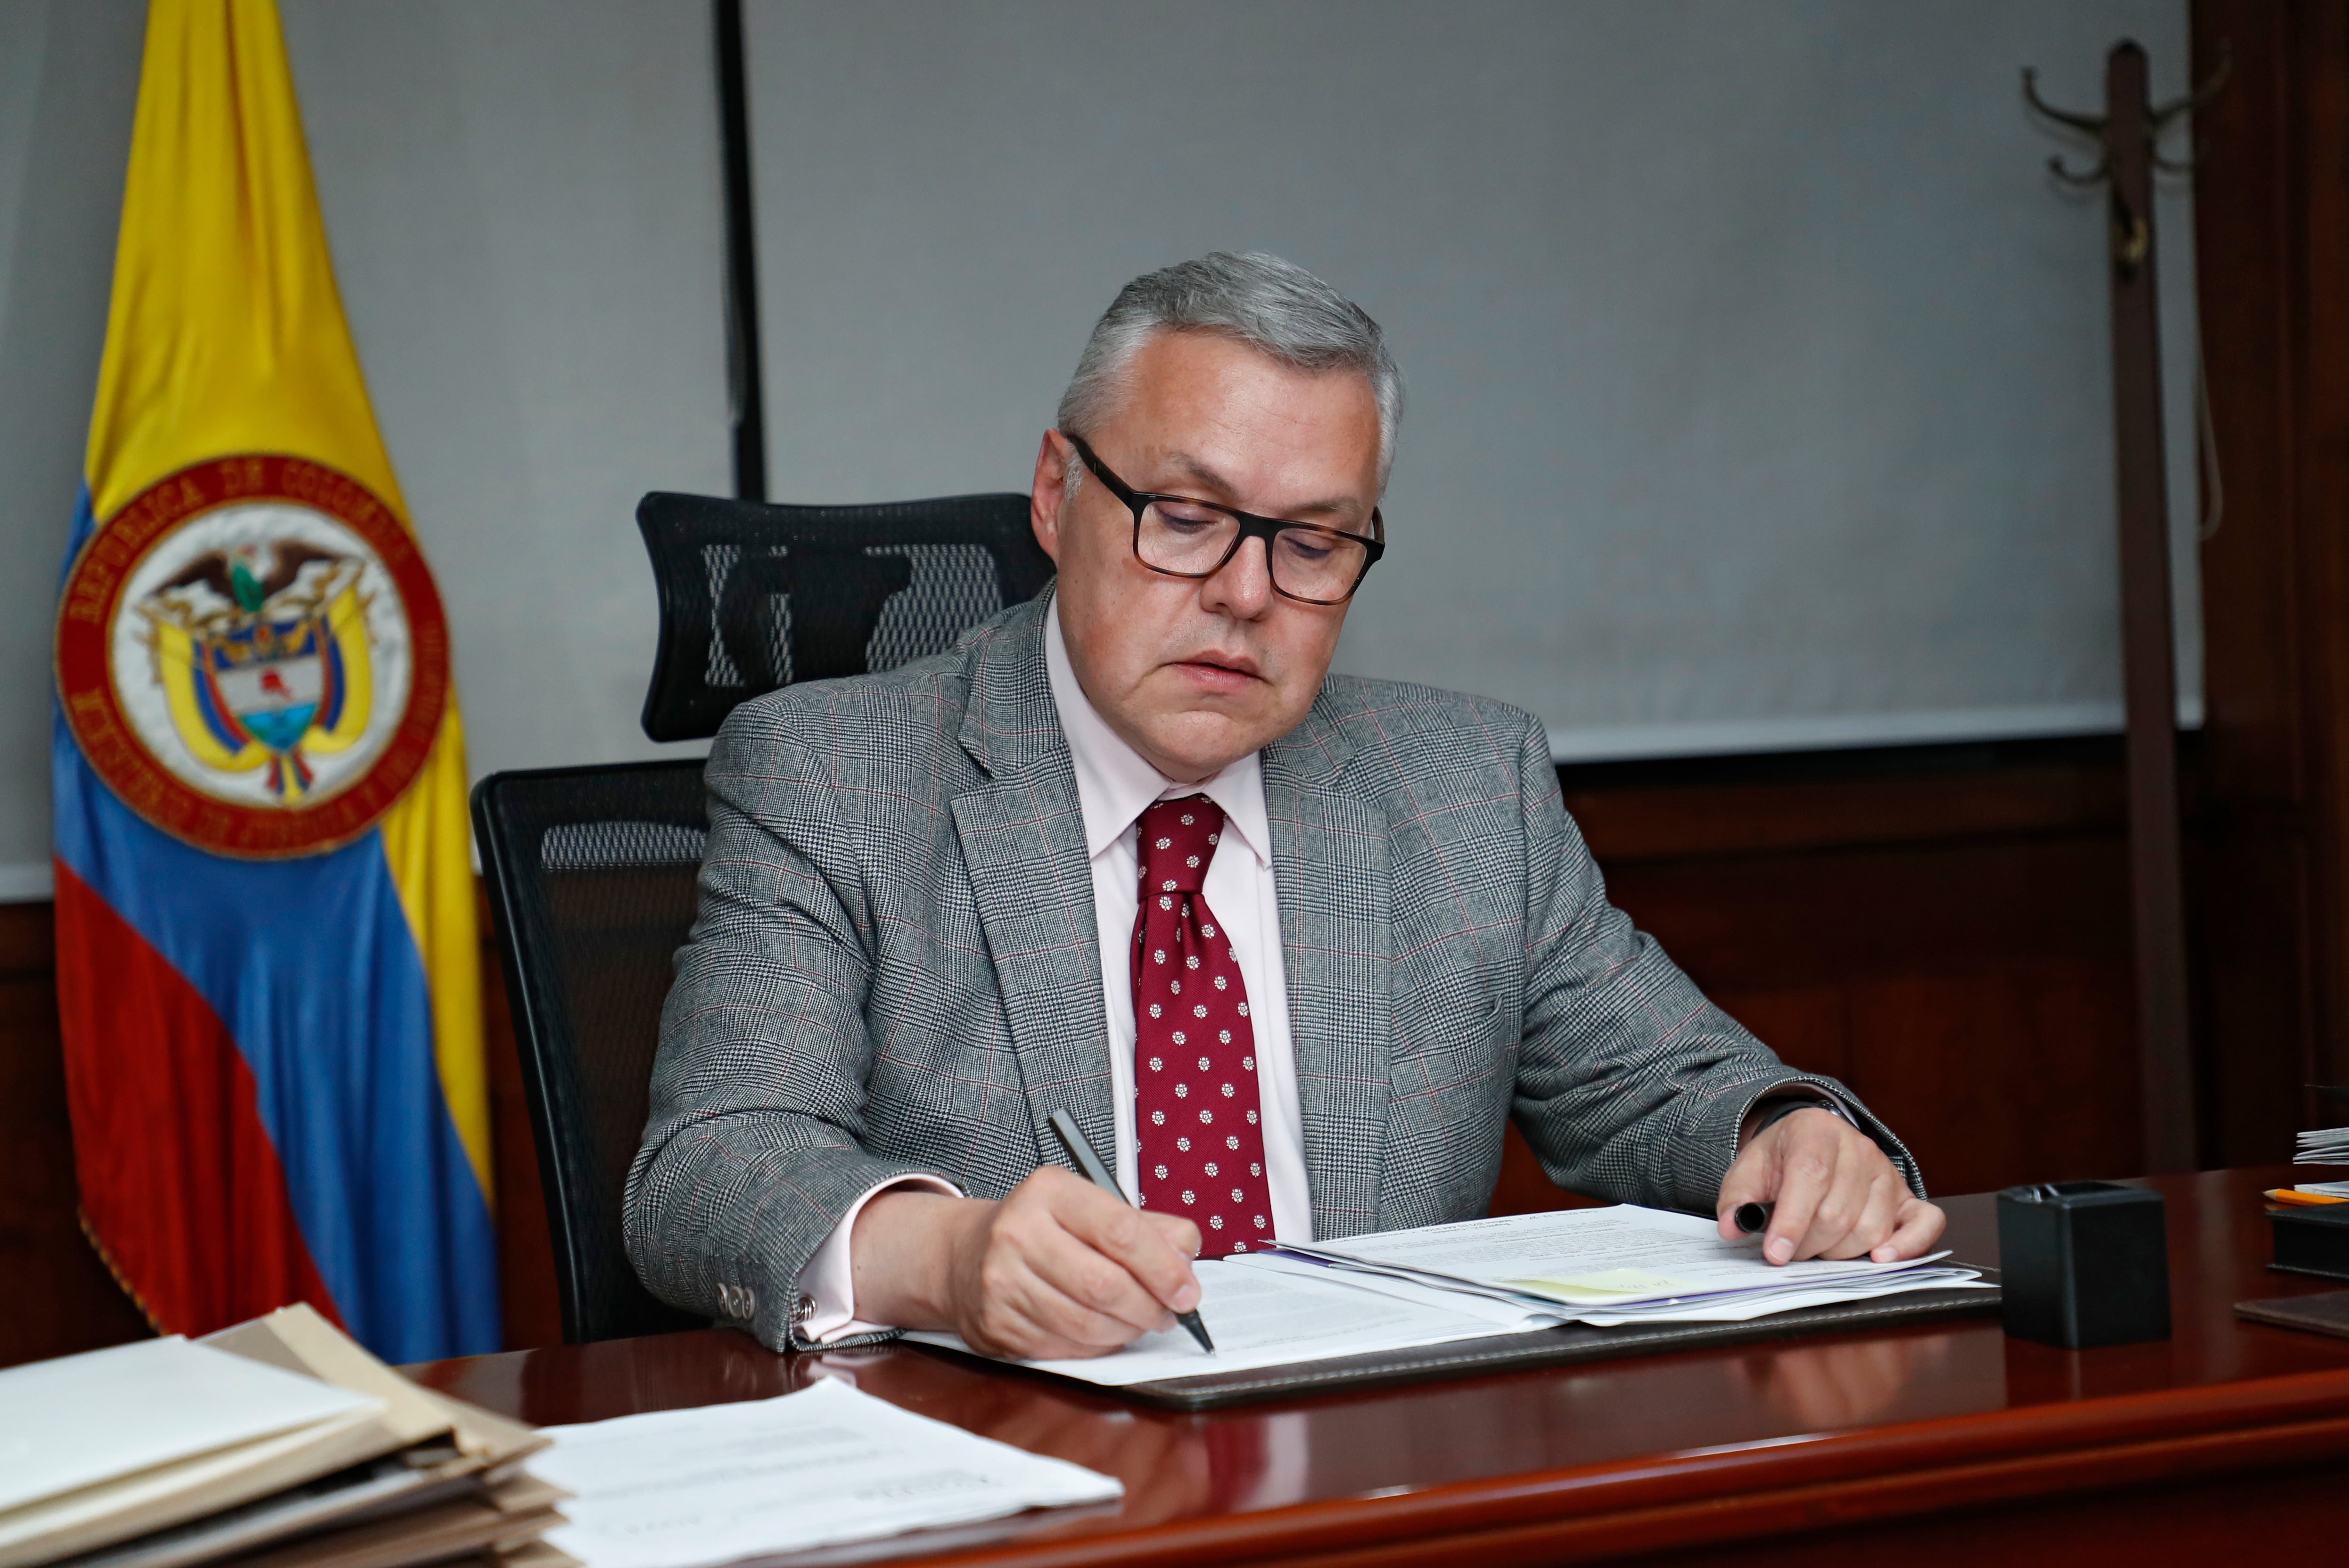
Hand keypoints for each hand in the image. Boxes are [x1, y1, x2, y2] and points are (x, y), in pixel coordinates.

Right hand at [852, 1167, 1201, 1358]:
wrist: (963, 1256)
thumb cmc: (1041, 1229)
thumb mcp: (1090, 1207)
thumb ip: (1147, 1226)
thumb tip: (1187, 1256)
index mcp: (1050, 1192)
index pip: (1120, 1231)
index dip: (1163, 1267)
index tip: (1187, 1291)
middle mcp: (1018, 1232)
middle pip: (1105, 1285)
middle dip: (1149, 1308)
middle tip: (1167, 1314)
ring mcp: (1001, 1281)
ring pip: (1086, 1324)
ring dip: (1126, 1331)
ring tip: (1138, 1322)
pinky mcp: (995, 1324)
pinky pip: (1064, 1348)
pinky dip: (1095, 1347)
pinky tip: (1104, 1333)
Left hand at [1716, 1106, 1944, 1263]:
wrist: (1810, 1144)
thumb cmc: (1781, 1161)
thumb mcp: (1749, 1170)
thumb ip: (1736, 1198)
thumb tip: (1733, 1227)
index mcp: (1815, 1130)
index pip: (1809, 1177)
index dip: (1791, 1221)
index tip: (1775, 1254)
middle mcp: (1859, 1147)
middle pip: (1837, 1213)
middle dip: (1808, 1244)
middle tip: (1790, 1252)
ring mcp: (1887, 1172)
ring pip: (1870, 1229)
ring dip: (1840, 1252)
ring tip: (1818, 1247)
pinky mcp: (1909, 1196)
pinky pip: (1925, 1223)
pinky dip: (1907, 1246)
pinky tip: (1881, 1259)